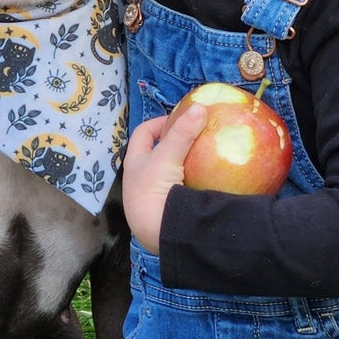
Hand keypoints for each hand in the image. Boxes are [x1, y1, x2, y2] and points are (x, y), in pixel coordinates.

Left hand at [121, 105, 207, 254]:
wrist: (157, 232)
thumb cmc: (153, 190)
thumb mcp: (167, 156)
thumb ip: (183, 132)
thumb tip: (200, 107)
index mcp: (134, 163)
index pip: (143, 133)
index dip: (158, 122)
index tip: (178, 118)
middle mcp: (138, 179)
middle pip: (155, 154)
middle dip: (173, 144)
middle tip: (194, 138)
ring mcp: (151, 197)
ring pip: (167, 174)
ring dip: (182, 166)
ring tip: (202, 159)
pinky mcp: (164, 211)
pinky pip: (178, 191)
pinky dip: (189, 185)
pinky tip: (204, 183)